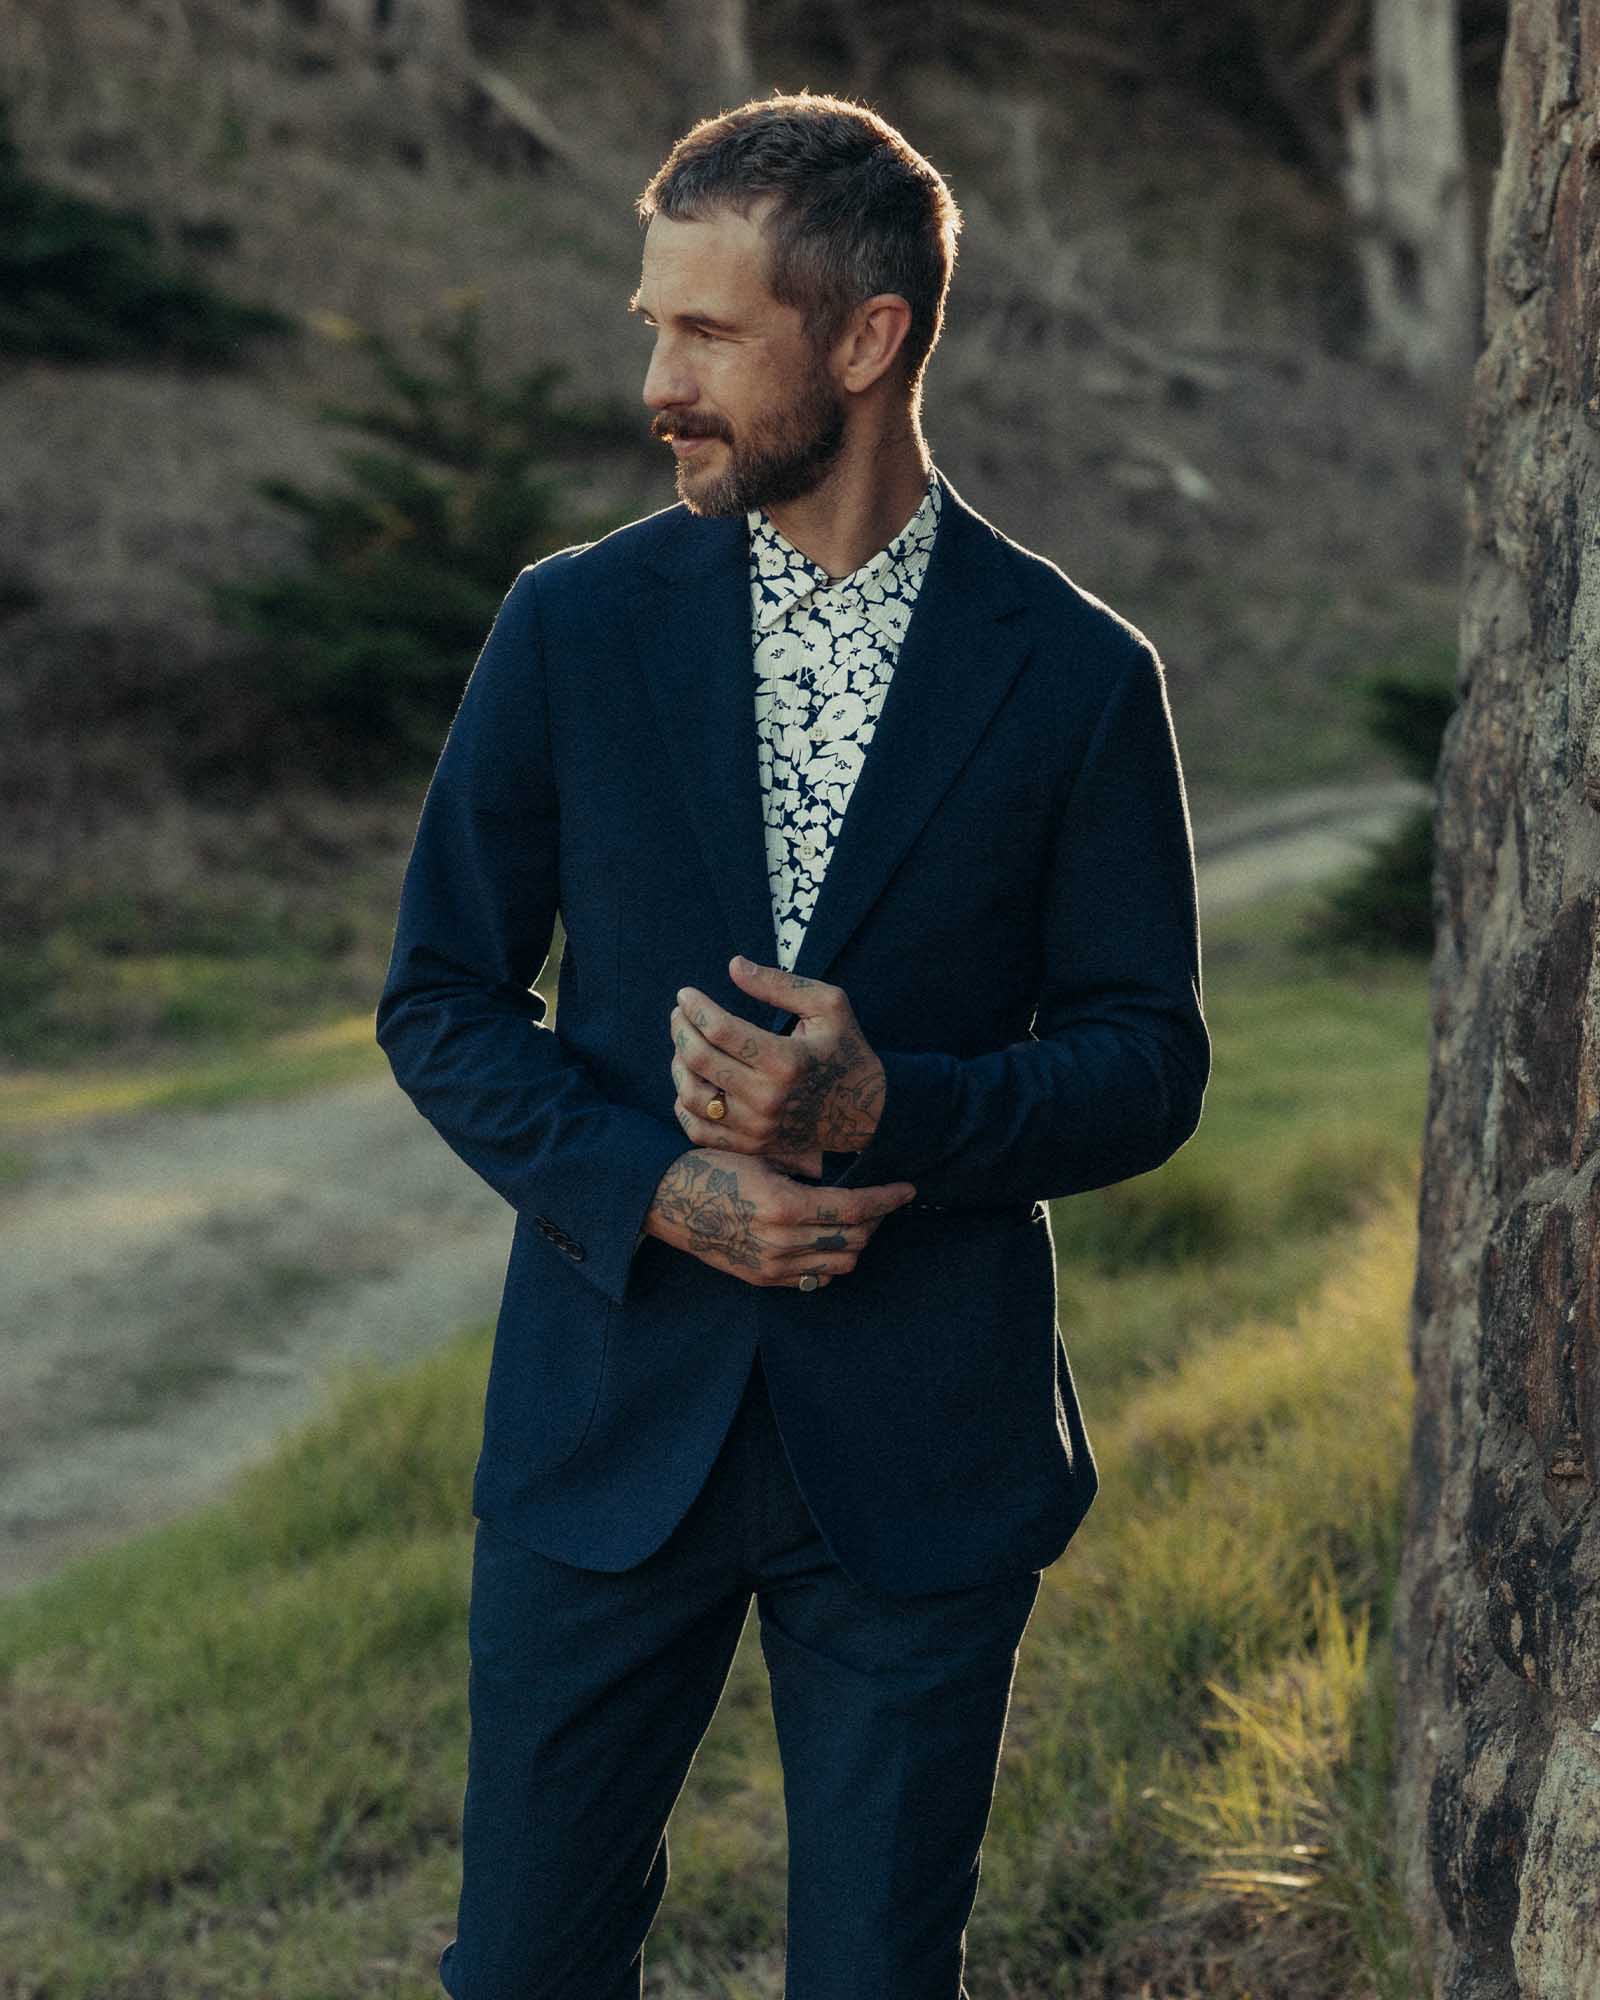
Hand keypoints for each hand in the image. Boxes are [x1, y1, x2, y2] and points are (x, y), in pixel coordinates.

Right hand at [643, 1148, 915, 1288]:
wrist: (665, 1200)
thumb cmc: (711, 1168)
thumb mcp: (762, 1158)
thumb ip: (805, 1171)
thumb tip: (844, 1171)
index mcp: (785, 1205)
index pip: (855, 1209)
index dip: (887, 1200)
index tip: (907, 1190)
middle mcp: (783, 1241)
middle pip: (854, 1239)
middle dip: (876, 1220)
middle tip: (882, 1201)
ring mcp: (773, 1265)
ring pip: (840, 1263)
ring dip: (856, 1242)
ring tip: (858, 1220)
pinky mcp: (763, 1279)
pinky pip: (813, 1278)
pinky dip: (830, 1260)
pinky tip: (828, 1239)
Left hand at [669, 957, 886, 1178]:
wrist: (868, 1113)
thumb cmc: (846, 1050)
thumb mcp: (828, 1006)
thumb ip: (779, 984)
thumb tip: (733, 965)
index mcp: (786, 1060)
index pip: (719, 1029)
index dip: (695, 1007)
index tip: (685, 994)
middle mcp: (767, 1098)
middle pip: (698, 1059)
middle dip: (680, 1029)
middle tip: (679, 1013)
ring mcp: (757, 1127)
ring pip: (691, 1096)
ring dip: (678, 1065)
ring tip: (683, 1044)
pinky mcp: (751, 1145)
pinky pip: (698, 1130)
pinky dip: (683, 1104)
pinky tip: (690, 1081)